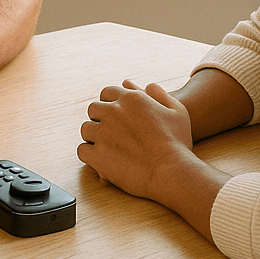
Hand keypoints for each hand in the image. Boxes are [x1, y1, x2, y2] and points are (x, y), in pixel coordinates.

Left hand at [78, 79, 194, 199]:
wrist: (172, 172)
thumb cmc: (177, 144)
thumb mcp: (177, 112)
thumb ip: (161, 95)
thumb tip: (149, 86)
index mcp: (130, 99)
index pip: (107, 93)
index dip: (110, 104)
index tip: (115, 117)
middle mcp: (113, 111)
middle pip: (93, 109)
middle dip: (99, 119)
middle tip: (111, 133)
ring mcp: (103, 132)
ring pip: (85, 129)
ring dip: (93, 137)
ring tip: (106, 148)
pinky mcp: (97, 154)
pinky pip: (82, 150)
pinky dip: (89, 156)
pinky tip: (100, 161)